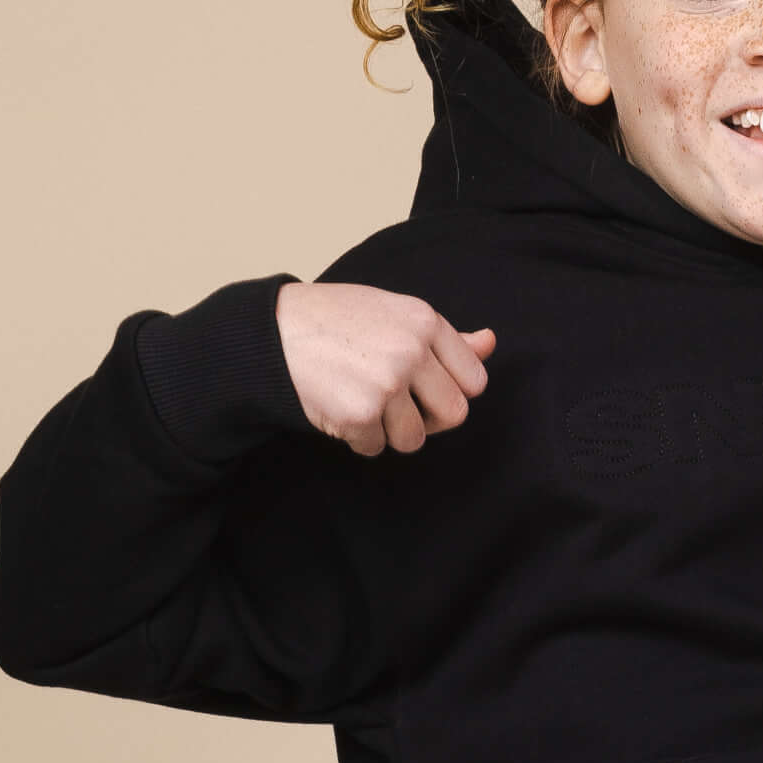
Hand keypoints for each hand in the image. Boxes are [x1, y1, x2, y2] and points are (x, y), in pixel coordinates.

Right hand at [275, 282, 492, 457]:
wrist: (273, 332)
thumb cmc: (338, 322)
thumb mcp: (394, 315)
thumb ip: (445, 338)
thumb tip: (489, 342)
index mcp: (425, 322)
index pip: (475, 381)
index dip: (451, 391)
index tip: (426, 387)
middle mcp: (410, 351)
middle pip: (454, 415)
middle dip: (429, 420)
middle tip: (398, 405)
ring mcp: (386, 384)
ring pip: (414, 439)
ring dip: (389, 431)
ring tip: (364, 402)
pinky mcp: (359, 414)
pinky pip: (375, 448)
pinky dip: (358, 438)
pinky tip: (340, 408)